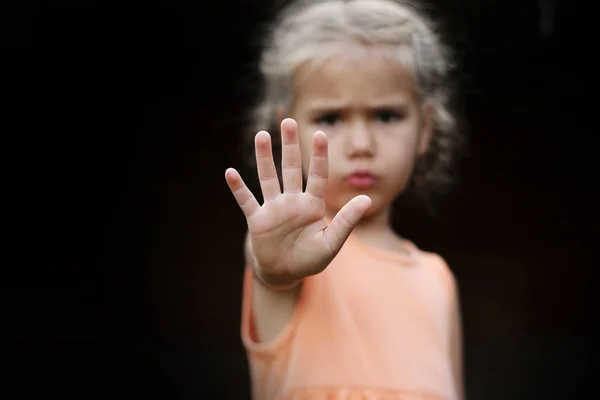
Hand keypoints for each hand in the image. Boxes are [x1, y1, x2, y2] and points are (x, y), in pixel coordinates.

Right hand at [225, 118, 370, 286]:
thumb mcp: (331, 243)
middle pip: (291, 168)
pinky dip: (238, 188)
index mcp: (312, 205)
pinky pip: (247, 201)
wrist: (285, 274)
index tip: (320, 134)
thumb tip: (367, 199)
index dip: (319, 156)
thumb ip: (346, 221)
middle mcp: (292, 201)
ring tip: (262, 135)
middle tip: (288, 121)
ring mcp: (274, 208)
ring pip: (268, 178)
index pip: (318, 175)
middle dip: (290, 146)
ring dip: (264, 158)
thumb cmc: (310, 259)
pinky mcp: (258, 220)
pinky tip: (230, 173)